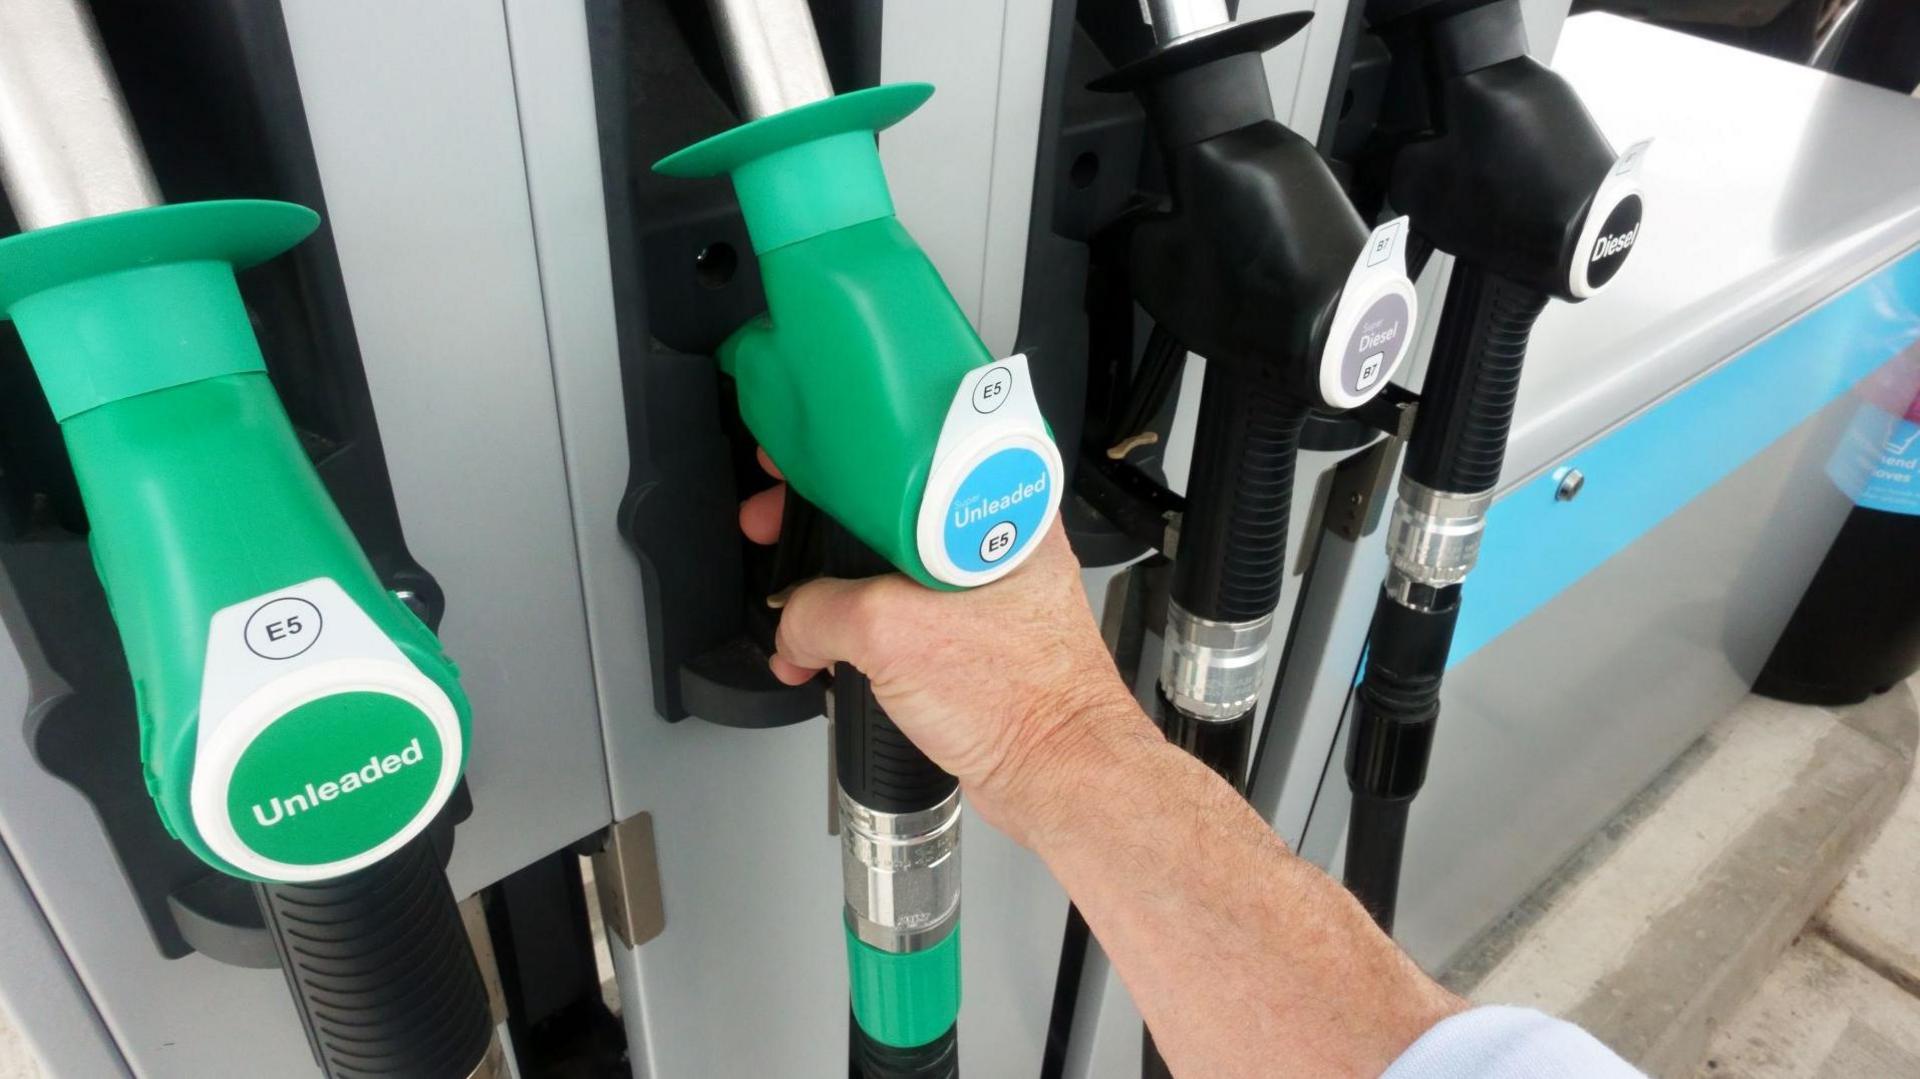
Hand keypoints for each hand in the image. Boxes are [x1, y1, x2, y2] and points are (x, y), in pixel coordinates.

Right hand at [739, 451, 1151, 842]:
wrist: (1058, 777)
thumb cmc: (1023, 701)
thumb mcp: (892, 633)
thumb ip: (821, 611)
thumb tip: (792, 621)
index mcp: (997, 507)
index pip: (901, 454)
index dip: (835, 459)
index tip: (791, 465)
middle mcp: (993, 543)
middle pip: (884, 512)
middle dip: (819, 530)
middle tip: (774, 532)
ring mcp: (984, 592)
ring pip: (888, 571)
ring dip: (835, 593)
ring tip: (799, 615)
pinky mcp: (973, 640)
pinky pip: (901, 618)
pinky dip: (861, 634)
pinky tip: (831, 656)